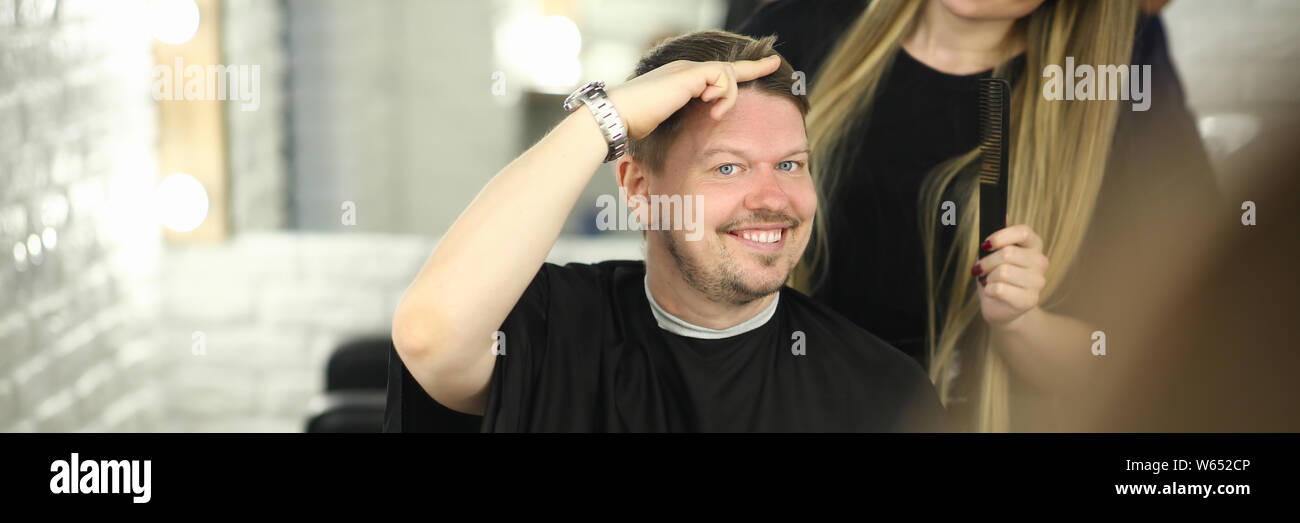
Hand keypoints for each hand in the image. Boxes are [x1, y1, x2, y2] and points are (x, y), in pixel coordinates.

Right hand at [605, 55, 781, 140]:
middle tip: (776, 63)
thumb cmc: (634, 127)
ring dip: (728, 96)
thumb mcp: (666, 126)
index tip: (763, 67)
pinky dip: (723, 94)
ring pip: (728, 73)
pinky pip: (722, 77)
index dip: (741, 71)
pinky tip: (710, 106)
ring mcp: (688, 70)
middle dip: (754, 66)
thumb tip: (696, 136)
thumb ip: (684, 124)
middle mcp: (687, 71)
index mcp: (682, 82)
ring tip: (714, 113)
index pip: (717, 74)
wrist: (617, 117)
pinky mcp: (689, 75)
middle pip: (729, 68)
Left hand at [972, 221, 1049, 327]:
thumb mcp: (995, 254)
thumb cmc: (997, 279)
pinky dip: (989, 290)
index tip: (985, 244)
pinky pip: (1000, 289)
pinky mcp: (1030, 299)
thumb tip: (1002, 213)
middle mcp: (1041, 262)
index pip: (1023, 232)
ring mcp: (1038, 282)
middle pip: (1008, 253)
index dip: (1001, 236)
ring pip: (1003, 272)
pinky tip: (993, 293)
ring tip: (989, 282)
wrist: (1002, 309)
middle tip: (980, 269)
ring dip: (988, 278)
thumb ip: (1000, 236)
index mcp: (1034, 246)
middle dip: (987, 261)